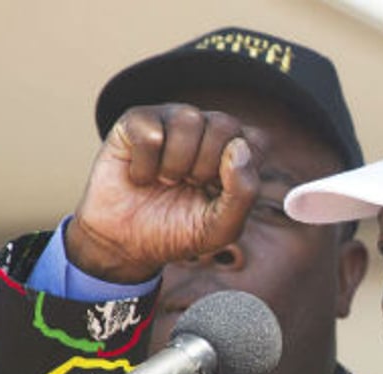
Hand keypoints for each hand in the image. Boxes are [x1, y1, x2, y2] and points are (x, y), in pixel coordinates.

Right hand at [65, 103, 261, 283]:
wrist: (126, 243)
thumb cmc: (177, 231)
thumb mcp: (221, 228)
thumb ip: (243, 194)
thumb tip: (238, 147)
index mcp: (233, 152)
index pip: (256, 141)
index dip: (239, 171)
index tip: (218, 194)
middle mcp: (206, 130)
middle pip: (225, 124)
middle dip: (205, 167)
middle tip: (188, 186)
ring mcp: (171, 121)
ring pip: (189, 120)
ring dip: (175, 166)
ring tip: (165, 182)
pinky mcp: (137, 121)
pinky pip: (152, 133)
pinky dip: (145, 167)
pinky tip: (141, 177)